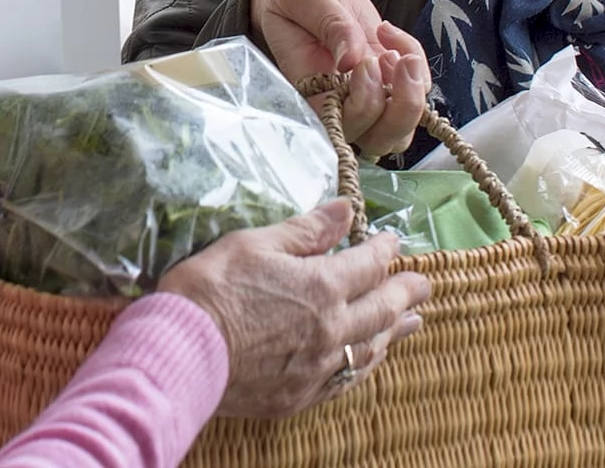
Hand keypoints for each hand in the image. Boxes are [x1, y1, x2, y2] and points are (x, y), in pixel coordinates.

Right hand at [157, 201, 429, 418]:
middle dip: (405, 292)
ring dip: (395, 331)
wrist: (180, 353)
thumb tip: (344, 210)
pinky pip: (346, 380)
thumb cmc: (211, 290)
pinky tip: (369, 360)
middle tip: (424, 284)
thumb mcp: (254, 244)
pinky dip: (365, 365)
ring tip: (412, 321)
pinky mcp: (300, 395)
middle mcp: (332, 329)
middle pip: (383, 308)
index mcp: (323, 286)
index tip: (393, 241)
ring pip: (371, 347)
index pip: (369, 264)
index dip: (384, 249)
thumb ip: (304, 230)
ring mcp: (319, 367)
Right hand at [250, 0, 430, 155]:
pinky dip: (416, 61)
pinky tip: (389, 33)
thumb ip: (327, 21)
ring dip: (413, 94)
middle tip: (391, 58)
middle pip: (379, 139)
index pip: (341, 126)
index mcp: (307, 90)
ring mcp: (366, 94)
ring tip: (401, 54)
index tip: (364, 62)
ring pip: (401, 128)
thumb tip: (351, 59)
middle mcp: (338, 102)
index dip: (363, 107)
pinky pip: (416, 88)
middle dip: (400, 108)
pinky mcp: (386, 78)